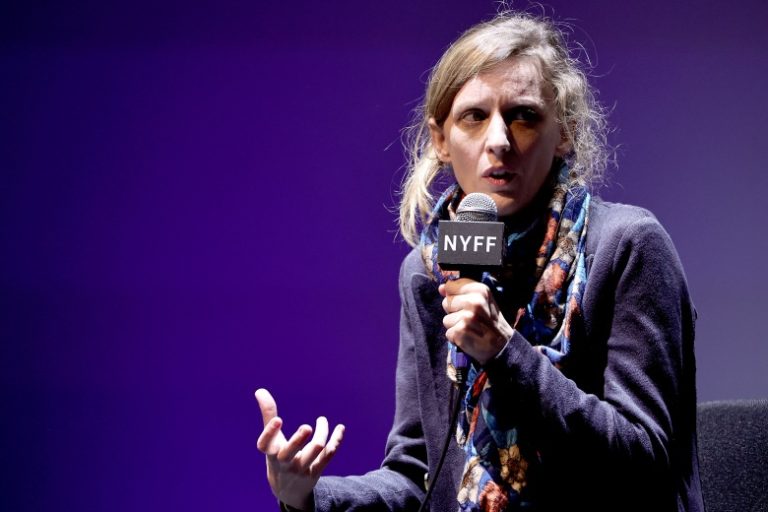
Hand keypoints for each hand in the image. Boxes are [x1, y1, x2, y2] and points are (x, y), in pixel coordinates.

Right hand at [255, 388, 344, 510]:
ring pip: (315, 450)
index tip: (278, 419)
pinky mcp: (315, 472)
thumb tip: (260, 390)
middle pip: (289, 453)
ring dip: (322, 432)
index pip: (265, 445)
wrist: (288, 491)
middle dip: (298, 440)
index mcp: (270, 453)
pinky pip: (328, 455)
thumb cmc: (277, 457)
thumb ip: (268, 415)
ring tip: (321, 419)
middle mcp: (284, 463)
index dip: (270, 433)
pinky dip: (336, 440)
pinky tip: (340, 428)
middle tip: (307, 427)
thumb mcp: (271, 440)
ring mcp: (300, 469)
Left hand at [439, 278, 514, 364]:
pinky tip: (469, 337)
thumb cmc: (490, 321)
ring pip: (446, 319)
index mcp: (480, 290)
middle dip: (454, 312)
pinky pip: (448, 333)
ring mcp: (467, 317)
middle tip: (471, 319)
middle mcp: (474, 302)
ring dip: (455, 326)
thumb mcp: (483, 300)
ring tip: (470, 328)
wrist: (503, 345)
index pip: (450, 286)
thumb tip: (441, 288)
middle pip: (446, 303)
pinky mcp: (460, 331)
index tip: (467, 304)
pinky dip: (456, 338)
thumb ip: (461, 291)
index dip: (455, 296)